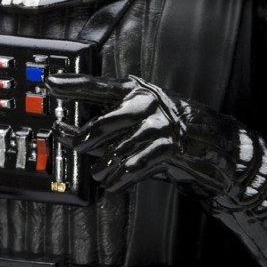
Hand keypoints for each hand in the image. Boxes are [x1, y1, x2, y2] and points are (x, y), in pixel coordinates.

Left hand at [48, 73, 224, 192]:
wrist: (216, 144)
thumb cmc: (175, 131)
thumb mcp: (143, 120)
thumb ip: (112, 126)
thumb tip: (75, 134)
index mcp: (139, 91)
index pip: (100, 86)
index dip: (74, 85)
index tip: (50, 83)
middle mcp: (149, 103)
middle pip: (106, 120)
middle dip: (84, 136)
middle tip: (71, 143)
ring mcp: (161, 124)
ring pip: (120, 147)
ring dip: (104, 166)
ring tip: (99, 174)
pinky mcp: (172, 146)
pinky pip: (137, 164)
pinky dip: (120, 177)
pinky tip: (112, 183)